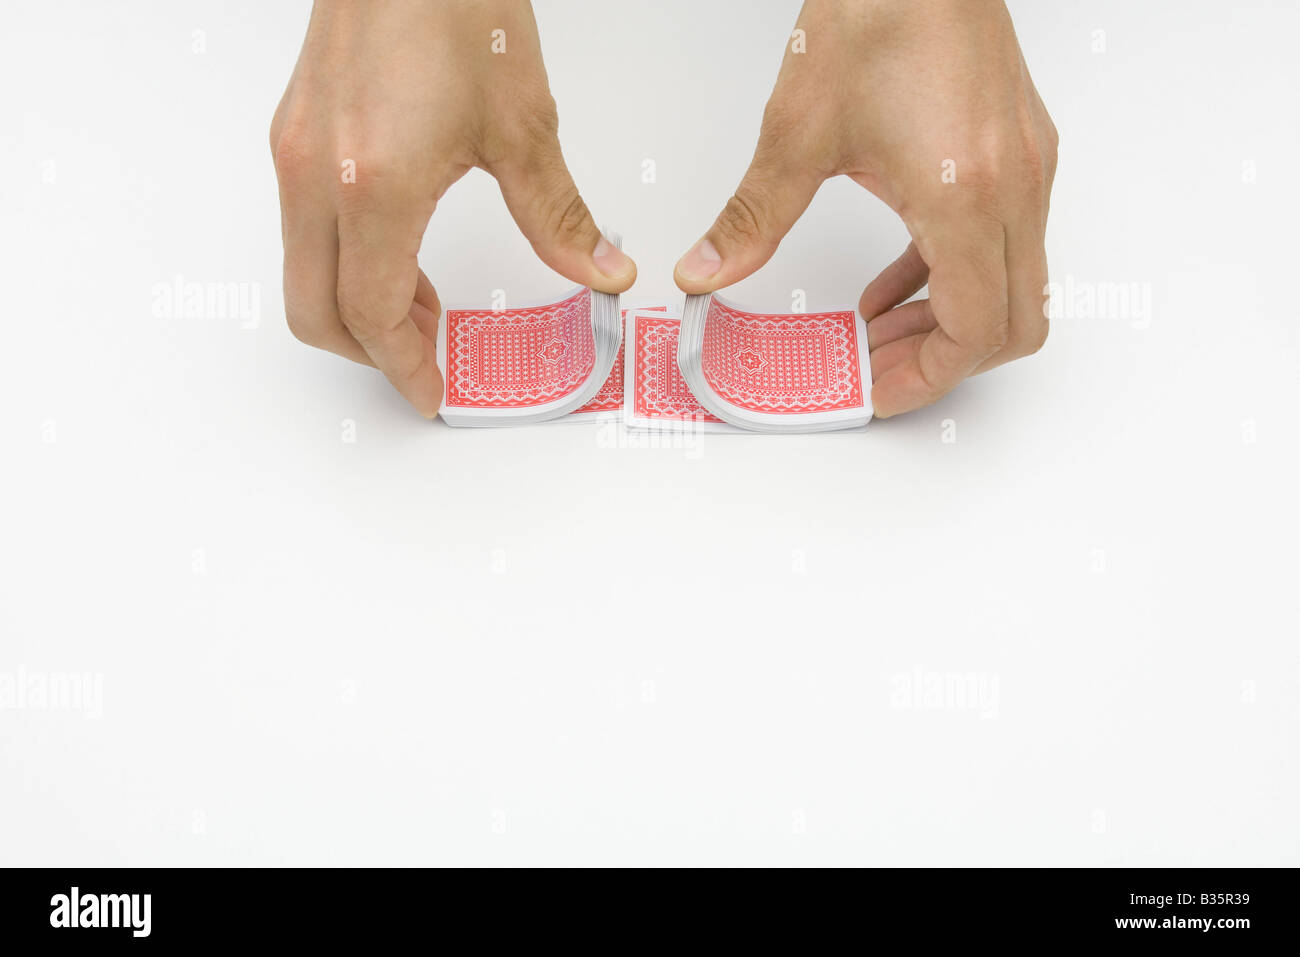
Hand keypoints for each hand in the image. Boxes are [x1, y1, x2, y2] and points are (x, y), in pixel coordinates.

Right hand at [270, 0, 635, 416]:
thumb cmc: (454, 1)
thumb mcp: (522, 123)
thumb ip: (559, 215)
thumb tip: (600, 271)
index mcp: (372, 185)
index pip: (374, 315)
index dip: (405, 368)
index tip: (434, 392)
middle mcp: (316, 175)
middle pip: (317, 312)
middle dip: (373, 352)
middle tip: (433, 357)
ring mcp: (295, 154)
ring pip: (305, 273)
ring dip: (359, 309)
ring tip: (427, 309)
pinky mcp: (294, 133)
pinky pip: (305, 230)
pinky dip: (348, 263)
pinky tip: (402, 252)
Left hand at [674, 0, 1056, 417]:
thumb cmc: (882, 10)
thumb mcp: (798, 131)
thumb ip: (753, 217)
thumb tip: (709, 271)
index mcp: (966, 196)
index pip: (974, 332)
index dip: (927, 378)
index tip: (877, 390)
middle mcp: (1014, 189)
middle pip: (1011, 323)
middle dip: (943, 361)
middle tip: (877, 369)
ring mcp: (1026, 170)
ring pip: (1013, 286)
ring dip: (949, 321)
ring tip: (877, 331)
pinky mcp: (1019, 152)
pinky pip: (1002, 243)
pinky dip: (952, 275)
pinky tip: (895, 279)